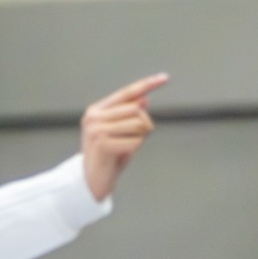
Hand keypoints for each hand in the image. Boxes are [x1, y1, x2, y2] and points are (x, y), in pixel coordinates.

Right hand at [81, 74, 167, 200]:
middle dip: (142, 126)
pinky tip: (120, 155)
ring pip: (139, 124)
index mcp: (96, 110)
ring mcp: (96, 129)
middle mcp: (93, 117)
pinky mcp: (102, 143)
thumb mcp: (119, 131)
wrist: (92, 180)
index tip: (165, 78)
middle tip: (129, 140)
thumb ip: (129, 114)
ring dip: (139, 138)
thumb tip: (144, 99)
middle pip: (137, 110)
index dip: (147, 84)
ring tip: (123, 147)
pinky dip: (134, 150)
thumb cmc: (108, 156)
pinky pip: (136, 141)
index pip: (126, 93)